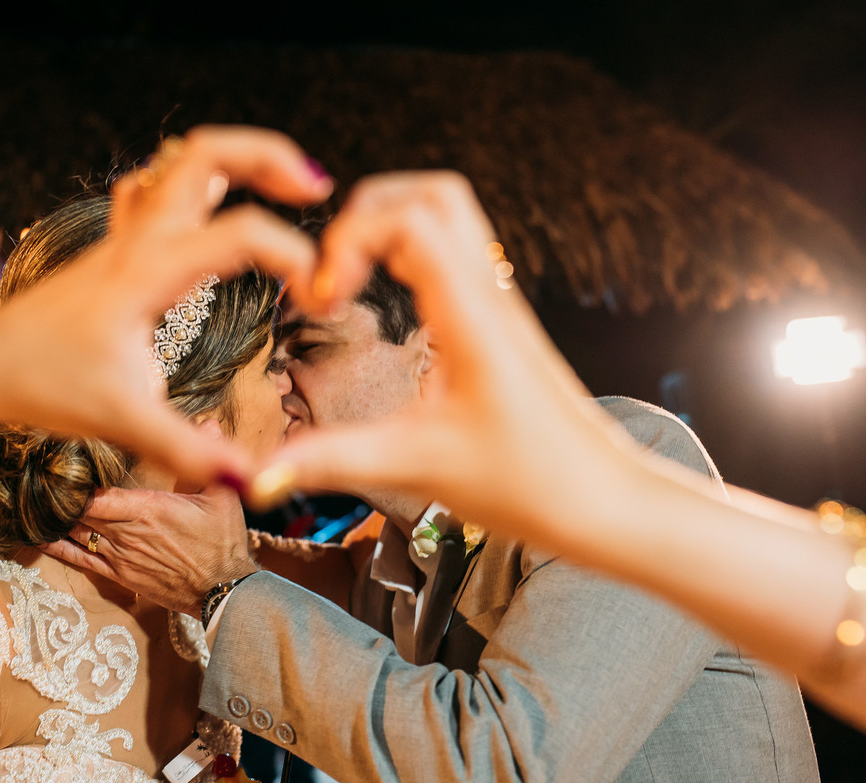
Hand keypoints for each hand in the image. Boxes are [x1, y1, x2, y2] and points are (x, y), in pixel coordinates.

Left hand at [0, 126, 334, 486]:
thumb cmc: (42, 385)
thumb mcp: (121, 420)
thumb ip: (189, 451)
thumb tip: (250, 481)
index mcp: (149, 271)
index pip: (241, 234)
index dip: (294, 257)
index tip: (319, 297)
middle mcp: (138, 239)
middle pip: (207, 153)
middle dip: (270, 157)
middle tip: (315, 186)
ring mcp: (121, 237)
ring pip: (178, 161)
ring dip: (234, 160)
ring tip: (279, 184)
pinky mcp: (111, 250)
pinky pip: (153, 189)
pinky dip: (192, 182)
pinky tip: (211, 206)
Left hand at [40, 481, 257, 614]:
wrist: (223, 589)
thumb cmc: (222, 542)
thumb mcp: (220, 496)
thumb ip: (204, 461)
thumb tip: (208, 423)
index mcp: (146, 508)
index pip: (96, 493)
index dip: (72, 481)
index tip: (55, 464)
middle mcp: (126, 532)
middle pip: (79, 510)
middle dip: (57, 495)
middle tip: (35, 476)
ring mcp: (119, 556)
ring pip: (75, 533)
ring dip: (54, 519)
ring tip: (31, 501)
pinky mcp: (118, 575)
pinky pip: (79, 560)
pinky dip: (57, 548)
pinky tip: (39, 537)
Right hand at [253, 171, 638, 539]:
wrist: (606, 505)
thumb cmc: (533, 483)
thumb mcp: (419, 467)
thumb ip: (333, 460)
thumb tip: (259, 474)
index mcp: (472, 315)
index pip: (408, 221)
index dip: (350, 240)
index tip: (323, 298)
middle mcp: (490, 296)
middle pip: (433, 195)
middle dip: (368, 213)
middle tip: (333, 270)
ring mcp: (500, 308)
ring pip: (451, 219)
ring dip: (393, 228)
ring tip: (352, 280)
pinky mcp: (501, 329)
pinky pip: (458, 258)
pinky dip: (413, 256)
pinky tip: (388, 303)